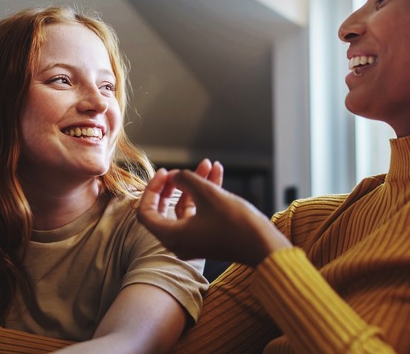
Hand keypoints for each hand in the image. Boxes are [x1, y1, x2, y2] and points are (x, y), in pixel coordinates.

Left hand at [136, 164, 290, 266]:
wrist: (263, 245)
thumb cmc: (235, 223)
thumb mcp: (208, 194)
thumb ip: (187, 180)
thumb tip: (176, 176)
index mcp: (172, 236)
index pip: (146, 212)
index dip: (152, 189)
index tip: (165, 173)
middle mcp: (179, 242)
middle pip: (165, 210)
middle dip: (174, 185)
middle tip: (180, 170)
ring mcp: (195, 241)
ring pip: (187, 208)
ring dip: (196, 185)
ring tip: (208, 164)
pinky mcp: (209, 238)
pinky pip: (200, 213)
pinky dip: (206, 196)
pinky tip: (217, 173)